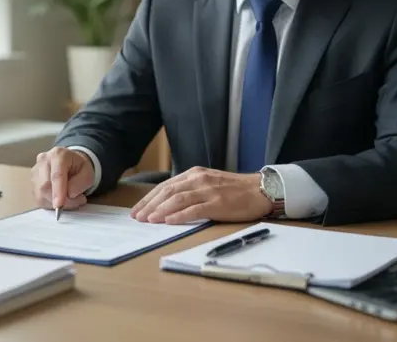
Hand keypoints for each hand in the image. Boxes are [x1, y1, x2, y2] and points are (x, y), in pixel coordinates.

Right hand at [31, 147, 95, 210]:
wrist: (70, 163)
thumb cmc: (79, 168)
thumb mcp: (88, 174)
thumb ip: (80, 184)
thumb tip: (68, 194)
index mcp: (58, 154)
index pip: (56, 175)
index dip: (58, 191)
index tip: (59, 205)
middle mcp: (43, 160)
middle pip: (45, 186)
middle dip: (60, 200)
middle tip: (76, 201)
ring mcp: (35, 171)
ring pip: (40, 194)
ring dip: (55, 202)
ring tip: (69, 199)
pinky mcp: (32, 182)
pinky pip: (38, 198)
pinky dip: (50, 203)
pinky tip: (58, 199)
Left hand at [130, 167, 272, 223]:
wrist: (260, 190)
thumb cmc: (233, 189)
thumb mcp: (208, 182)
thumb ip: (190, 189)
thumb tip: (167, 203)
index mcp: (194, 174)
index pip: (165, 186)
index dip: (149, 198)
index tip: (137, 209)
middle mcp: (198, 180)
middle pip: (167, 192)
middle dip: (150, 205)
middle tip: (137, 217)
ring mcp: (208, 191)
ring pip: (178, 199)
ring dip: (160, 210)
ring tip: (148, 220)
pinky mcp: (218, 203)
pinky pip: (195, 209)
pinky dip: (179, 215)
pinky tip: (168, 221)